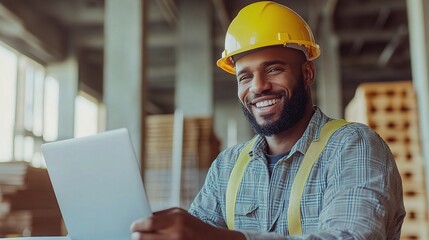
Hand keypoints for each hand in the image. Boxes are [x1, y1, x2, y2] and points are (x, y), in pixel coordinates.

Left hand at [130, 207, 245, 239]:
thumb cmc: (194, 227)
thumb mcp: (180, 215)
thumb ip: (162, 216)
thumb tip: (142, 220)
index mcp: (176, 218)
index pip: (148, 222)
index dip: (137, 226)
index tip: (133, 228)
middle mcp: (176, 232)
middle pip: (146, 236)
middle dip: (138, 237)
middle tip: (135, 236)